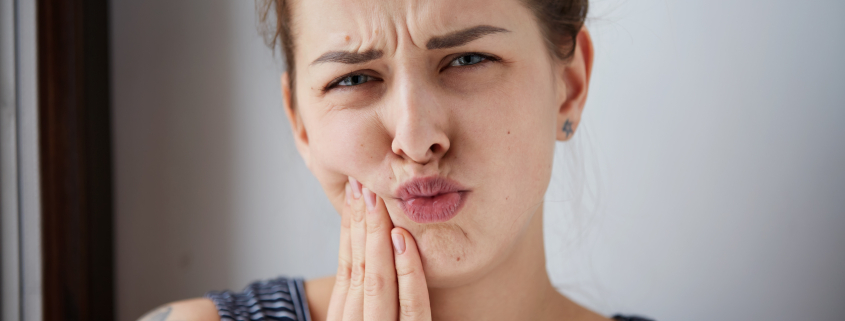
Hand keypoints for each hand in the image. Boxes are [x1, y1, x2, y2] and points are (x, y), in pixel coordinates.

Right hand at [326, 177, 431, 320]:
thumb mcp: (369, 318)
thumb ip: (373, 296)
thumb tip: (377, 245)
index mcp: (345, 317)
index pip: (346, 266)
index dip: (348, 227)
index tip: (352, 191)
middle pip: (357, 266)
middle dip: (359, 221)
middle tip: (361, 181)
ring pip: (377, 279)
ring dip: (376, 235)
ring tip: (376, 197)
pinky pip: (411, 305)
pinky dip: (407, 270)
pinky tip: (402, 238)